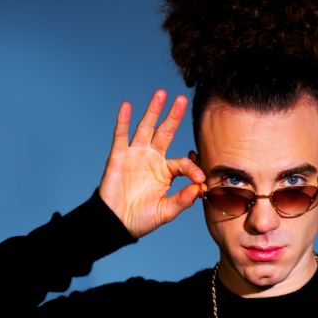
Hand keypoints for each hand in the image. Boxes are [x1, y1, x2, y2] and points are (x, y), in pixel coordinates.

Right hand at [98, 90, 204, 237]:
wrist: (116, 223)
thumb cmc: (141, 218)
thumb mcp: (166, 211)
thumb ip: (183, 200)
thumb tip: (200, 189)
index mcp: (166, 171)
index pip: (184, 163)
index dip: (193, 169)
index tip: (201, 180)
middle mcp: (152, 159)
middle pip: (165, 132)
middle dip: (174, 116)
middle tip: (182, 99)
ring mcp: (135, 155)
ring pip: (145, 128)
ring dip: (153, 111)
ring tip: (161, 93)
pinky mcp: (118, 157)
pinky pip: (121, 135)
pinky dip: (123, 121)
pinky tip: (127, 105)